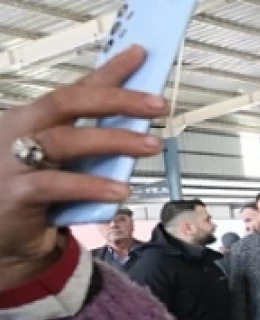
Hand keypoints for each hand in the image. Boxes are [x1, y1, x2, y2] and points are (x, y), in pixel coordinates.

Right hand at [0, 46, 164, 288]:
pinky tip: (121, 190)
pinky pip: (57, 185)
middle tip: (157, 103)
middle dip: (117, 99)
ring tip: (151, 144)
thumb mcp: (64, 162)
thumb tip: (139, 124)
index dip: (108, 72)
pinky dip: (92, 186)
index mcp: (33, 119)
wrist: (1, 237)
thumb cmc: (33, 194)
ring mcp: (13, 161)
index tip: (139, 56)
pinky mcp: (17, 193)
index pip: (75, 89)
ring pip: (66, 140)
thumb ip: (92, 144)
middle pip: (67, 103)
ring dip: (114, 140)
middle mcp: (19, 132)